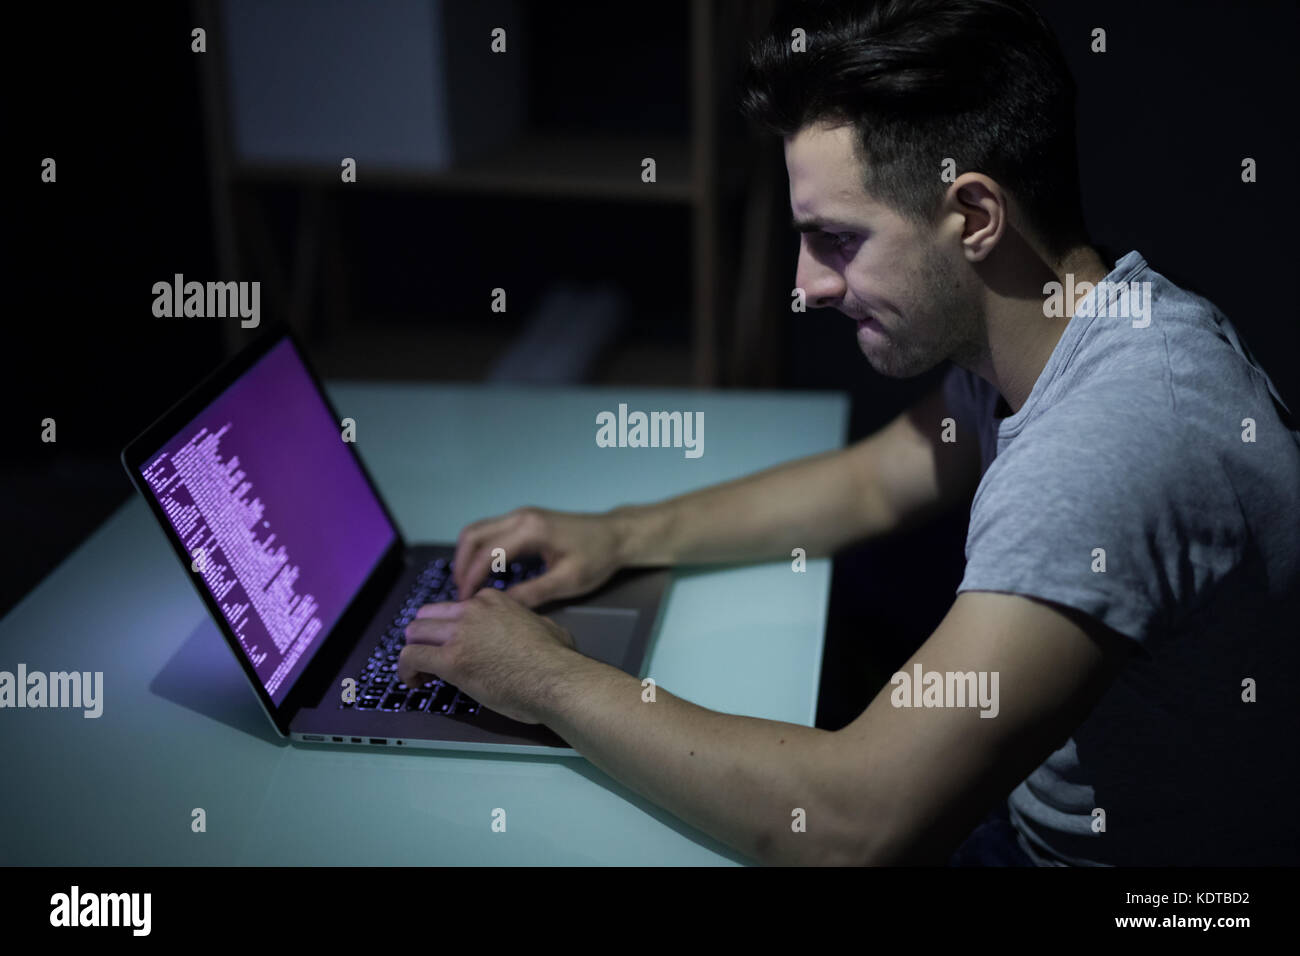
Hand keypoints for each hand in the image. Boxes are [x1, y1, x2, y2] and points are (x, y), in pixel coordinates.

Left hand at [398, 588, 575, 724]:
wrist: (556, 680)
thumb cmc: (557, 661)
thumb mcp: (548, 627)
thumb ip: (531, 623)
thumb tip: (536, 629)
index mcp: (493, 601)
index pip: (455, 608)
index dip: (451, 630)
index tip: (456, 647)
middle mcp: (472, 611)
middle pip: (428, 615)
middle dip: (425, 636)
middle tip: (432, 658)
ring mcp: (460, 634)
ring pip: (414, 632)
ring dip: (413, 651)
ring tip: (422, 673)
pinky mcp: (450, 660)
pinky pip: (410, 657)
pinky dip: (406, 670)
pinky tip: (414, 682)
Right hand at [452, 506, 623, 607]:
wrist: (616, 535)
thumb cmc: (598, 557)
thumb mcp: (568, 582)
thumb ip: (532, 594)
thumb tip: (499, 608)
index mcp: (530, 530)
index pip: (486, 553)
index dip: (470, 579)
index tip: (464, 603)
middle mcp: (520, 517)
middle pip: (472, 535)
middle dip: (461, 565)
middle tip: (461, 595)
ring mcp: (520, 515)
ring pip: (477, 530)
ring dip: (467, 556)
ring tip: (468, 586)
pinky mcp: (523, 520)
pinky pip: (490, 531)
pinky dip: (479, 550)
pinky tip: (483, 573)